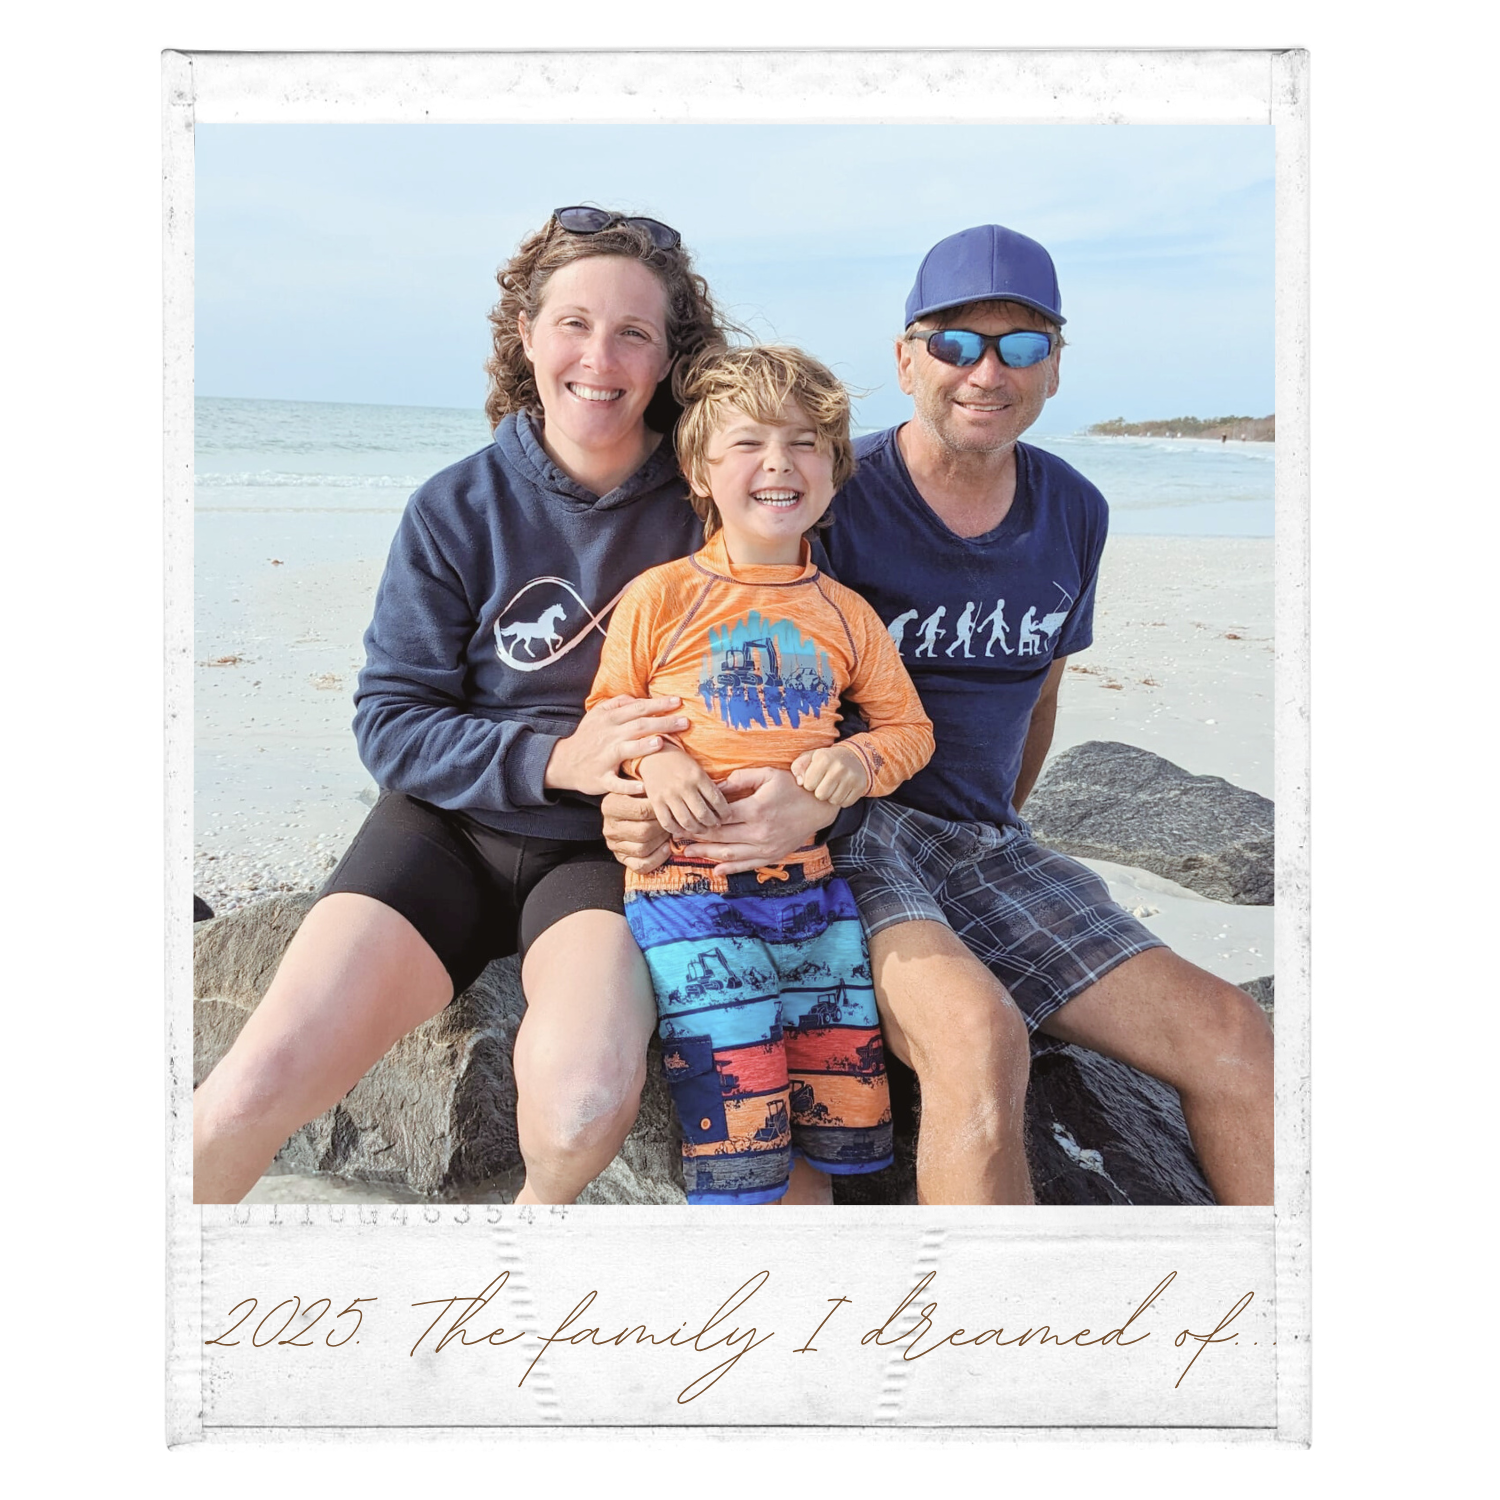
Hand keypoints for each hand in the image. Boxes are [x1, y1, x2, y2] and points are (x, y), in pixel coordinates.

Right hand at [543, 695, 688, 795]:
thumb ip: (617, 703)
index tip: (678, 701)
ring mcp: (604, 757)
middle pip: (638, 726)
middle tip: (685, 722)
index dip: (658, 704)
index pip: (638, 708)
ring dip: (644, 747)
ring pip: (626, 750)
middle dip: (662, 723)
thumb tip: (638, 697)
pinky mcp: (601, 778)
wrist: (564, 762)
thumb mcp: (597, 714)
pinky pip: (615, 783)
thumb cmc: (588, 737)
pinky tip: (644, 787)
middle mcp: (609, 736)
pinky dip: (628, 786)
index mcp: (610, 719)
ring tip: (661, 743)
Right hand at [600, 788, 672, 873]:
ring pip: (643, 849)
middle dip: (663, 828)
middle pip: (643, 831)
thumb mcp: (637, 783)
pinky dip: (657, 858)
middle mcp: (609, 827)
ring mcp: (614, 845)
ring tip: (669, 832)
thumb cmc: (638, 794)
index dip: (660, 810)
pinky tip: (666, 847)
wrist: (626, 808)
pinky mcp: (622, 858)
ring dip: (661, 841)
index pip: (641, 810)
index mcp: (610, 806)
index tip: (670, 805)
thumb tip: (659, 788)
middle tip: (673, 821)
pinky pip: (641, 865)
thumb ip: (646, 784)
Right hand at [639, 747, 730, 837]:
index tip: (727, 816)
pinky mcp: (656, 801)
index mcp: (698, 776)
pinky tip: (683, 830)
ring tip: (703, 830)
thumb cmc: (679, 762)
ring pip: (687, 821)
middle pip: (703, 814)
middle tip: (715, 825)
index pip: (717, 800)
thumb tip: (720, 806)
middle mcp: (684, 786)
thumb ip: (708, 785)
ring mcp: (669, 795)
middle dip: (712, 823)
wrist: (653, 754)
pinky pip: (667, 822)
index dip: (725, 812)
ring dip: (698, 830)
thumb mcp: (697, 768)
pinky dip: (677, 830)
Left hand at [680, 766, 830, 875]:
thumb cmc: (793, 787)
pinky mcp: (773, 855)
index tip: (684, 819)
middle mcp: (759, 832)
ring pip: (730, 855)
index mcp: (756, 810)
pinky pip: (748, 865)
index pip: (719, 818)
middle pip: (720, 837)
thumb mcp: (767, 775)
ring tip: (689, 852)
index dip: (699, 820)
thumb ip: (740, 779)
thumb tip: (715, 787)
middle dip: (697, 837)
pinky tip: (716, 869)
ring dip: (708, 854)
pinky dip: (731, 869)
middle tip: (679, 837)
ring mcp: (766, 847)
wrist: (820, 806)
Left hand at [791, 744, 868, 807]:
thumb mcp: (809, 757)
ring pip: (833, 801)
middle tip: (824, 783)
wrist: (854, 757)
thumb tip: (800, 782)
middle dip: (820, 792)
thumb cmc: (826, 760)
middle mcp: (838, 767)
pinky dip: (842, 800)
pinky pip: (845, 803)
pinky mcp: (860, 786)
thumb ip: (798, 767)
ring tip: (833, 786)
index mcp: (823, 758)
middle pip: (821, 795)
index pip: (808, 785)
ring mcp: (851, 777)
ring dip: (831, 796)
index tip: (815, 778)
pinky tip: (842, 789)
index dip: (809, 783)